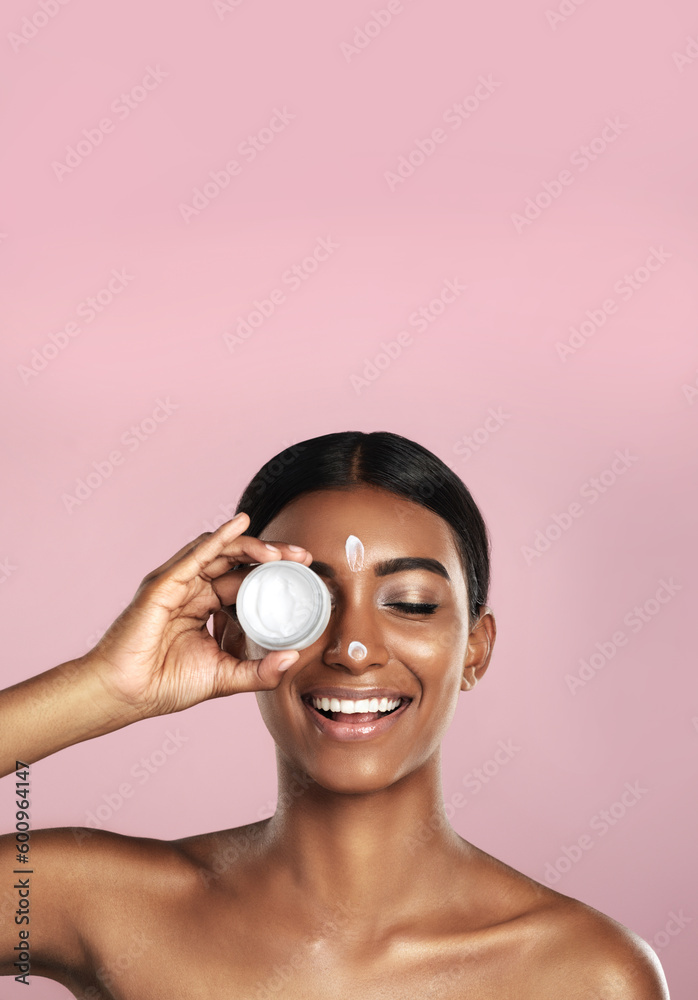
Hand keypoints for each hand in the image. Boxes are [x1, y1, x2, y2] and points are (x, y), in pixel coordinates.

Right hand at [84, 513, 310, 719]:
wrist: (125, 694)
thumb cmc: (164, 685)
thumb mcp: (225, 677)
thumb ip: (259, 671)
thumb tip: (294, 658)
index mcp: (207, 608)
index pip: (245, 581)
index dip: (274, 575)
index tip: (305, 576)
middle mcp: (194, 590)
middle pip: (238, 562)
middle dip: (273, 556)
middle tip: (303, 558)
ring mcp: (178, 584)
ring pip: (221, 552)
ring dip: (253, 547)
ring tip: (283, 553)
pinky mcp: (164, 584)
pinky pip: (196, 555)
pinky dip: (219, 537)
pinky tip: (240, 524)